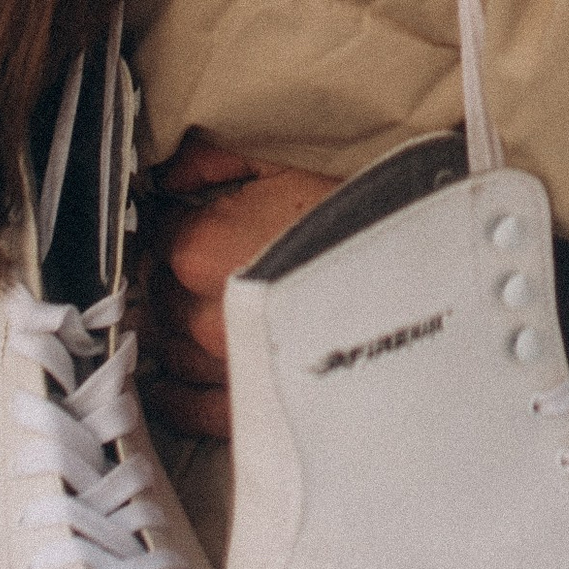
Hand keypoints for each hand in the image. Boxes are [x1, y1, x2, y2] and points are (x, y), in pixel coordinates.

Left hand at [130, 135, 341, 440]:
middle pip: (160, 295)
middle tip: (202, 263)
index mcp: (200, 250)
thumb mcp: (279, 163)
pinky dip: (173, 394)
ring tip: (198, 310)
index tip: (185, 223)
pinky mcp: (246, 405)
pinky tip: (173, 380)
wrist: (411, 268)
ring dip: (175, 327)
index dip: (171, 226)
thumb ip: (209, 159)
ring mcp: (222, 365)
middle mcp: (201, 314)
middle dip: (174, 276)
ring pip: (167, 348)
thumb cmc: (351, 213)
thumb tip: (165, 174)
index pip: (157, 239)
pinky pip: (187, 409)